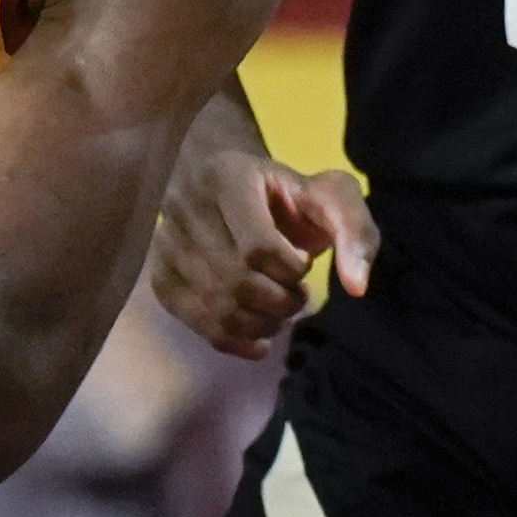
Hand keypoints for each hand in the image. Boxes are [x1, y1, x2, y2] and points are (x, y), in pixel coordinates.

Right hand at [148, 145, 376, 359]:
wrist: (234, 186)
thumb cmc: (287, 194)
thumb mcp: (331, 196)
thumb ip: (355, 230)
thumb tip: (356, 286)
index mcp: (226, 176)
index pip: (257, 246)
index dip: (291, 270)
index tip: (304, 263)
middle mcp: (184, 205)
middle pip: (236, 281)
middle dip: (280, 302)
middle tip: (297, 296)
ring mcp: (166, 240)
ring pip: (216, 306)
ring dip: (261, 324)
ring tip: (280, 312)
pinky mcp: (159, 272)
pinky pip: (193, 321)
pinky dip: (232, 340)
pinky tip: (258, 338)